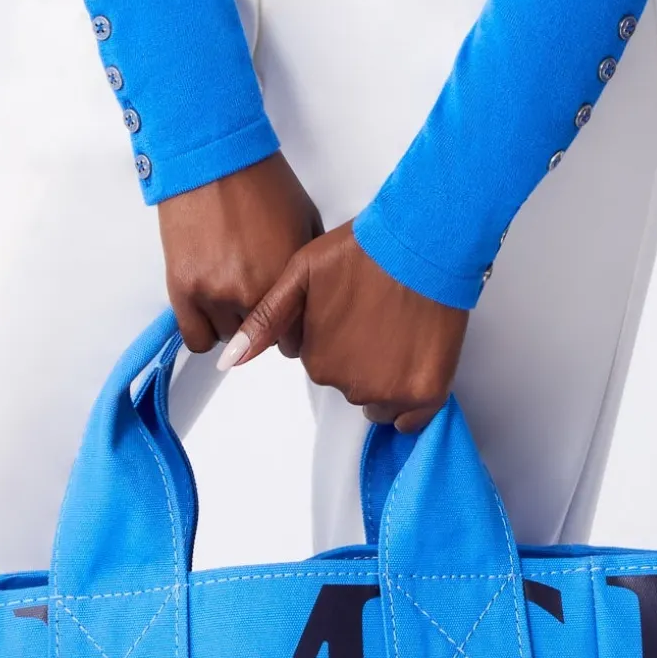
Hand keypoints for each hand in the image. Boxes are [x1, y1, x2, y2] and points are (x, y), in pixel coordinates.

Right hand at [156, 154, 320, 353]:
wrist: (213, 158)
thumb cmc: (261, 181)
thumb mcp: (305, 220)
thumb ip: (307, 267)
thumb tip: (310, 294)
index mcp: (286, 276)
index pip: (296, 335)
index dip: (292, 325)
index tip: (286, 315)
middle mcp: (251, 291)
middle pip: (264, 339)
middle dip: (264, 320)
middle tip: (256, 292)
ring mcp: (214, 293)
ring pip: (230, 338)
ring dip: (233, 321)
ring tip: (231, 288)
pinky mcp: (182, 289)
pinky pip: (196, 338)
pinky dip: (205, 329)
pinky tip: (210, 308)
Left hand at [221, 222, 467, 432]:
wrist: (421, 240)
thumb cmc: (362, 251)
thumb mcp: (300, 273)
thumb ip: (267, 320)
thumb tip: (229, 362)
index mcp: (318, 360)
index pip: (323, 363)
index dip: (338, 335)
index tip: (352, 309)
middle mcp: (351, 385)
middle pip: (351, 383)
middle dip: (360, 356)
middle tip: (376, 314)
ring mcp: (391, 392)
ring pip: (380, 400)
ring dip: (385, 374)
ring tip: (398, 327)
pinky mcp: (426, 392)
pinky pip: (411, 417)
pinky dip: (410, 396)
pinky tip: (413, 358)